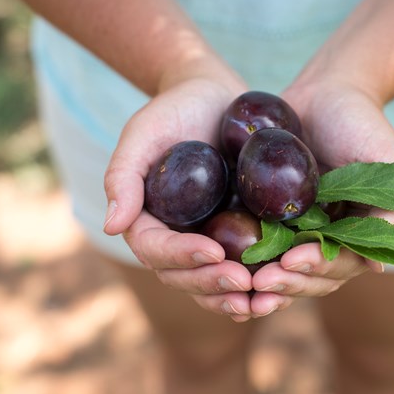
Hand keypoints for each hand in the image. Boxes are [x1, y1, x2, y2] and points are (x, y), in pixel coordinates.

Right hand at [103, 74, 254, 321]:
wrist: (213, 95)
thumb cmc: (174, 110)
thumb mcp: (143, 134)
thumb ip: (123, 176)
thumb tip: (111, 226)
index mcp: (148, 221)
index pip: (157, 251)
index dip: (183, 257)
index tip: (212, 251)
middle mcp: (177, 237)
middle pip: (186, 276)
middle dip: (212, 284)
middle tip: (242, 281)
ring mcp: (209, 237)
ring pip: (214, 282)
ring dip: (234, 296)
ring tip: (261, 298)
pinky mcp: (239, 232)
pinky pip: (246, 266)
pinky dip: (259, 283)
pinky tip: (282, 287)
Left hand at [248, 80, 393, 315]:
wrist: (325, 91)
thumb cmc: (361, 122)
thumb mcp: (385, 159)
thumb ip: (389, 208)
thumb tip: (377, 268)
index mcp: (357, 232)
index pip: (340, 265)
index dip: (317, 268)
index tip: (292, 261)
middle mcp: (328, 238)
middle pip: (310, 277)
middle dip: (287, 283)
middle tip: (260, 284)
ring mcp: (298, 230)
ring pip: (283, 270)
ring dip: (266, 284)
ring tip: (243, 286)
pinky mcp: (270, 217)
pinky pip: (258, 245)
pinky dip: (246, 262)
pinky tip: (222, 267)